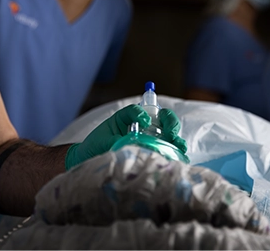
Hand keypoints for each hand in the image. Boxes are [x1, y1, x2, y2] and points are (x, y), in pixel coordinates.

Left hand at [65, 106, 187, 169]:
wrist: (90, 159)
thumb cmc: (97, 144)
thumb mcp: (105, 137)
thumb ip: (118, 139)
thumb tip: (134, 143)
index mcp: (132, 118)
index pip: (145, 109)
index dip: (148, 113)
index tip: (144, 122)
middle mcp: (144, 127)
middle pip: (165, 119)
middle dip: (170, 124)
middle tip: (170, 133)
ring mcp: (151, 140)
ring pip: (170, 135)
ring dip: (176, 139)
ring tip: (178, 145)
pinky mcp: (153, 154)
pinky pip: (169, 151)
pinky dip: (176, 153)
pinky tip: (179, 157)